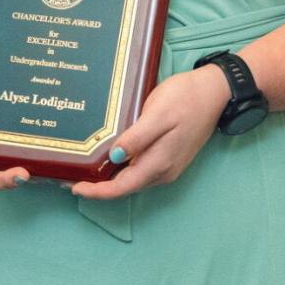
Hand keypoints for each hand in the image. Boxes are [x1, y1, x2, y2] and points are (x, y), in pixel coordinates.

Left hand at [71, 63, 230, 201]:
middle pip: (125, 187)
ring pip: (132, 179)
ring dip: (109, 179)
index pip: (122, 187)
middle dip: (98, 187)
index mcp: (159, 163)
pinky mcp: (169, 157)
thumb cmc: (185, 98)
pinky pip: (141, 170)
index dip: (97, 192)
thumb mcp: (158, 114)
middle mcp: (163, 171)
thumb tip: (116, 157)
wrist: (214, 92)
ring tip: (83, 169)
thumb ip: (138, 138)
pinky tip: (108, 158)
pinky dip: (122, 169)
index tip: (73, 188)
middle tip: (69, 178)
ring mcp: (168, 165)